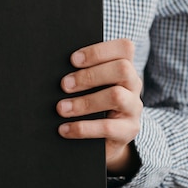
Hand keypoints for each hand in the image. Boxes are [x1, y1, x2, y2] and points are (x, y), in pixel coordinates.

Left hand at [56, 39, 142, 176]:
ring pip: (116, 96)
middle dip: (90, 75)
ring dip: (84, 102)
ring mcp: (133, 107)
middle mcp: (134, 84)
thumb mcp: (90, 86)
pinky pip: (108, 127)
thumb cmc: (92, 104)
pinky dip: (83, 128)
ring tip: (61, 108)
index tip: (73, 60)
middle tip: (64, 85)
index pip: (124, 48)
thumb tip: (54, 69)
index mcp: (125, 67)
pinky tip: (65, 129)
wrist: (106, 139)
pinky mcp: (129, 130)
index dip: (99, 51)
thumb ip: (81, 73)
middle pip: (122, 69)